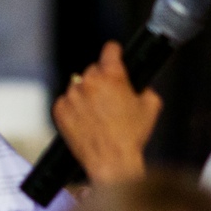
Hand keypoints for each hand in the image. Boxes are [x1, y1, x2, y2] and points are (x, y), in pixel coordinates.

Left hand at [51, 41, 161, 184]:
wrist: (111, 161)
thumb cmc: (131, 136)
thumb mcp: (151, 107)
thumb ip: (145, 89)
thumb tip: (139, 86)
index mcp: (112, 75)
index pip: (110, 49)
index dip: (115, 52)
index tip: (114, 54)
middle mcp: (89, 81)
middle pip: (94, 70)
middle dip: (102, 80)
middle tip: (110, 99)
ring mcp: (72, 95)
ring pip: (78, 86)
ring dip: (86, 94)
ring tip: (97, 114)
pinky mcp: (60, 110)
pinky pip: (66, 102)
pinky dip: (73, 108)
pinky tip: (85, 121)